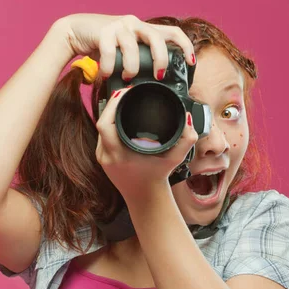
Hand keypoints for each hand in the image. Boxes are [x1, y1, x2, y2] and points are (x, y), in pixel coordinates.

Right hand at [54, 13, 194, 80]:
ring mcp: (119, 26)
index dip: (185, 46)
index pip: (172, 32)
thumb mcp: (126, 53)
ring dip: (131, 67)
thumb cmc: (104, 46)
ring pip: (133, 48)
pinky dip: (109, 68)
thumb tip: (153, 85)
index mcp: (145, 31)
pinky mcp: (103, 31)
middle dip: (160, 60)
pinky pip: (109, 52)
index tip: (191, 62)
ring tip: (127, 77)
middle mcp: (135, 25)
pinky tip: (106, 75)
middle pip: (156, 38)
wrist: (76, 31)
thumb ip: (139, 62)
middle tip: (157, 76)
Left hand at [95, 86, 197, 202]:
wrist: (145, 197)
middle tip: (124, 93)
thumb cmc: (158, 177)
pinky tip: (118, 120)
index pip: (106, 122)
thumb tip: (187, 118)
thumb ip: (187, 138)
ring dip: (109, 115)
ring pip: (100, 130)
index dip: (113, 103)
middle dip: (111, 104)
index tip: (125, 91)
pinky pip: (102, 138)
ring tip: (122, 103)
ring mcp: (103, 158)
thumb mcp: (175, 158)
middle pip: (101, 122)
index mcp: (120, 153)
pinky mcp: (102, 160)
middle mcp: (108, 156)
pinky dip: (109, 127)